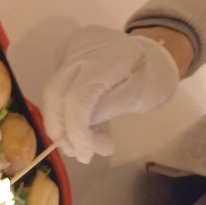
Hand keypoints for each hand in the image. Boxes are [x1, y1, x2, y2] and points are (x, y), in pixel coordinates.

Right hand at [42, 25, 179, 163]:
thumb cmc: (152, 77)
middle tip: (78, 153)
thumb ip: (108, 111)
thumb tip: (81, 133)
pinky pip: (57, 86)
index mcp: (105, 59)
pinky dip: (65, 109)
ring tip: (86, 141)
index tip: (85, 154)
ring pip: (52, 92)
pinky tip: (84, 121)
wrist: (152, 51)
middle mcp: (80, 50)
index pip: (77, 98)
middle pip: (54, 94)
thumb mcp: (139, 98)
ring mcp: (70, 49)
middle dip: (61, 130)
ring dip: (63, 123)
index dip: (76, 131)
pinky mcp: (65, 54)